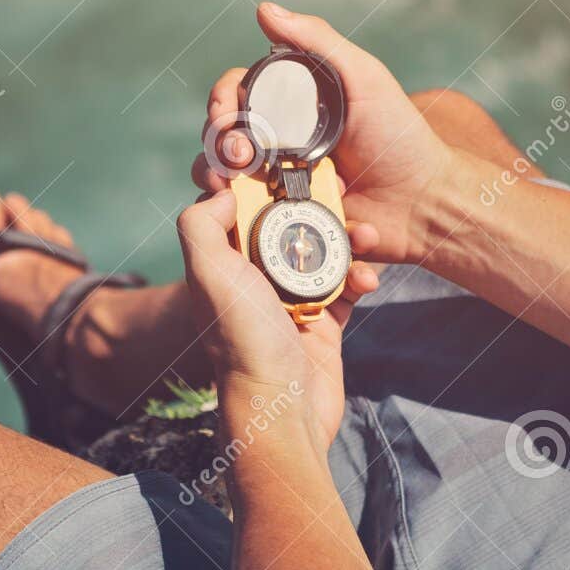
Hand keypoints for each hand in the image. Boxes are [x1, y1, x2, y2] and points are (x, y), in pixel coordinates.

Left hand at [176, 190, 373, 451]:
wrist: (284, 411)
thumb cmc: (243, 342)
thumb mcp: (209, 275)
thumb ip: (201, 225)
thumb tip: (223, 190)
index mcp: (222, 260)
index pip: (237, 204)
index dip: (258, 179)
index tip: (287, 158)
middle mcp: (253, 275)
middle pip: (286, 221)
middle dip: (317, 204)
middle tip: (341, 191)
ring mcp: (290, 297)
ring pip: (322, 248)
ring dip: (348, 238)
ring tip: (366, 236)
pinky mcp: (322, 319)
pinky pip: (346, 283)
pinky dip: (361, 275)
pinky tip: (369, 279)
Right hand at [193, 2, 453, 265]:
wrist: (425, 202)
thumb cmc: (399, 137)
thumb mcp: (363, 79)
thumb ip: (317, 41)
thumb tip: (265, 8)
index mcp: (288, 108)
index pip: (234, 97)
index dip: (221, 103)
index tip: (226, 115)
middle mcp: (277, 146)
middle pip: (220, 142)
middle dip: (217, 148)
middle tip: (239, 160)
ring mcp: (278, 187)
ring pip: (224, 188)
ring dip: (220, 188)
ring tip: (234, 193)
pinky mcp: (285, 225)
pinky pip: (254, 229)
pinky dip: (261, 223)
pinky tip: (286, 216)